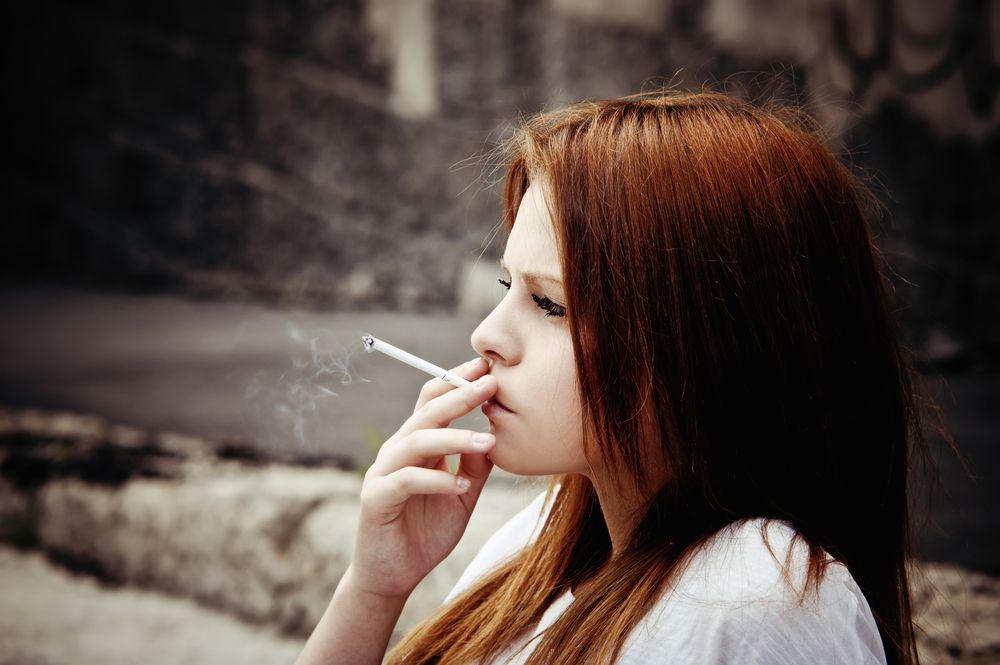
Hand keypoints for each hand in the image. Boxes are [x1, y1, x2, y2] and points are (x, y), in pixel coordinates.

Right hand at [350, 357, 496, 599]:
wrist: (393, 576)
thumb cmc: (426, 532)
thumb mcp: (462, 496)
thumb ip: (475, 467)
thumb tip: (496, 435)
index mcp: (417, 445)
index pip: (434, 401)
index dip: (458, 381)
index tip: (488, 369)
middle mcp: (398, 451)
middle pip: (427, 412)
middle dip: (460, 395)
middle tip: (491, 384)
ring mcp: (384, 473)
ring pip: (418, 440)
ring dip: (455, 437)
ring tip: (487, 440)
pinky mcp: (376, 499)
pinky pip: (407, 480)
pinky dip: (437, 480)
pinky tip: (461, 487)